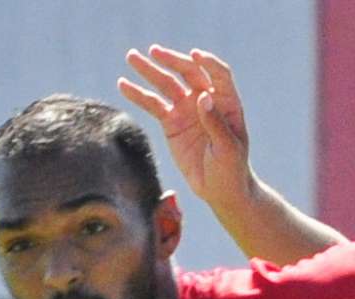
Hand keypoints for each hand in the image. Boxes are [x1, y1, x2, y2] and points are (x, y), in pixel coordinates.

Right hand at [118, 45, 252, 207]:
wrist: (219, 190)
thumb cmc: (231, 169)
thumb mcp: (228, 148)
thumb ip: (216, 123)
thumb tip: (202, 97)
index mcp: (227, 102)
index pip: (218, 73)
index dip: (207, 62)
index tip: (194, 55)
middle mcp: (206, 100)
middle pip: (188, 72)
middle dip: (172, 61)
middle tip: (154, 52)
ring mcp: (186, 109)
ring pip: (167, 84)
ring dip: (149, 71)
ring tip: (131, 57)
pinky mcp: (171, 122)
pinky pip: (153, 105)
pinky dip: (138, 95)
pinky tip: (123, 85)